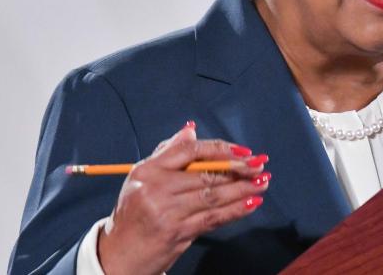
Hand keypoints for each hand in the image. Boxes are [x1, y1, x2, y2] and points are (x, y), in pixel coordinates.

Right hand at [97, 121, 269, 274]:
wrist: (119, 253)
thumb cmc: (135, 212)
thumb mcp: (142, 178)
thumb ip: (168, 152)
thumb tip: (192, 130)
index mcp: (148, 170)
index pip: (190, 151)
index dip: (221, 150)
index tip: (244, 152)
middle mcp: (156, 188)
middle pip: (206, 174)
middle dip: (239, 170)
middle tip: (260, 166)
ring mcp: (167, 212)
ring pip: (213, 195)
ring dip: (243, 188)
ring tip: (263, 182)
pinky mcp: (178, 232)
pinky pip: (213, 218)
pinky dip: (236, 209)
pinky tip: (252, 202)